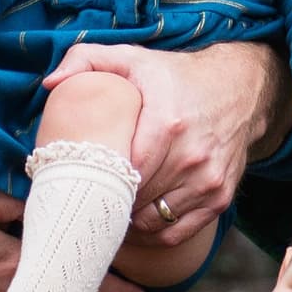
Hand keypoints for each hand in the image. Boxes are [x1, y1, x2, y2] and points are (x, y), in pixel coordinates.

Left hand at [44, 41, 285, 239]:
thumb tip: (51, 84)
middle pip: (136, 198)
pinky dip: (152, 233)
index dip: (98, 181)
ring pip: (153, 221)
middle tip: (88, 195)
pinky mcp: (220, 197)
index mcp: (167, 121)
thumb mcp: (132, 57)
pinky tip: (135, 220)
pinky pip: (176, 233)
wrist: (240, 88)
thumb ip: (86, 60)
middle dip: (108, 200)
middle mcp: (192, 155)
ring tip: (111, 205)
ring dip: (129, 219)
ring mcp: (209, 180)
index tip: (79, 179)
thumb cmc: (176, 77)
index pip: (124, 171)